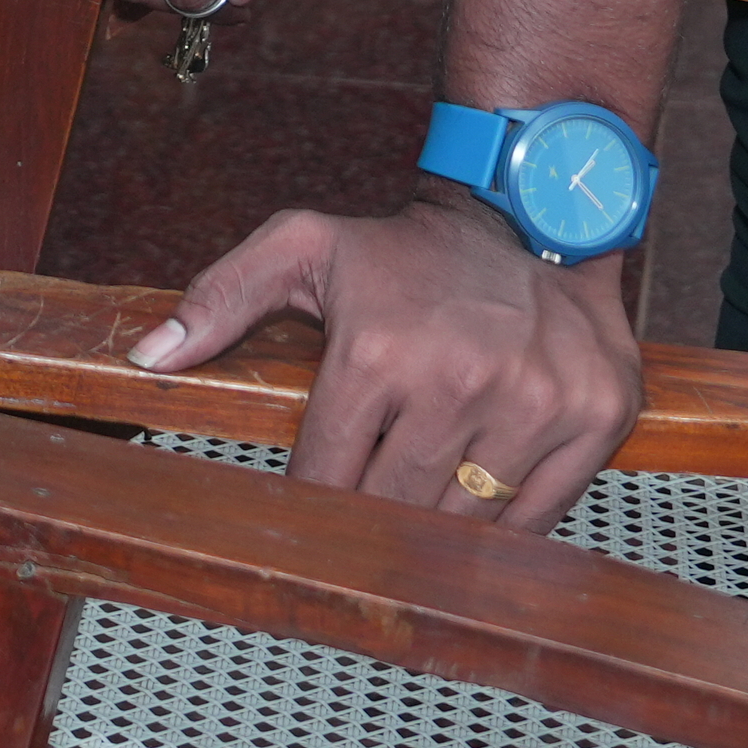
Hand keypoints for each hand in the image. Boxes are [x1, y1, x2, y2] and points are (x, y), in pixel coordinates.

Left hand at [133, 197, 644, 532]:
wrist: (532, 215)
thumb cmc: (405, 251)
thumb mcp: (302, 248)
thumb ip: (220, 299)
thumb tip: (148, 356)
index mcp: (378, 351)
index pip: (326, 476)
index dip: (310, 505)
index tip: (305, 518)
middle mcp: (461, 379)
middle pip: (395, 510)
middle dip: (370, 526)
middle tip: (359, 532)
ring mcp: (537, 402)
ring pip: (468, 524)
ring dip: (437, 533)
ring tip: (418, 517)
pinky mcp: (598, 416)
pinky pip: (541, 516)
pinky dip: (508, 529)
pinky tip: (481, 507)